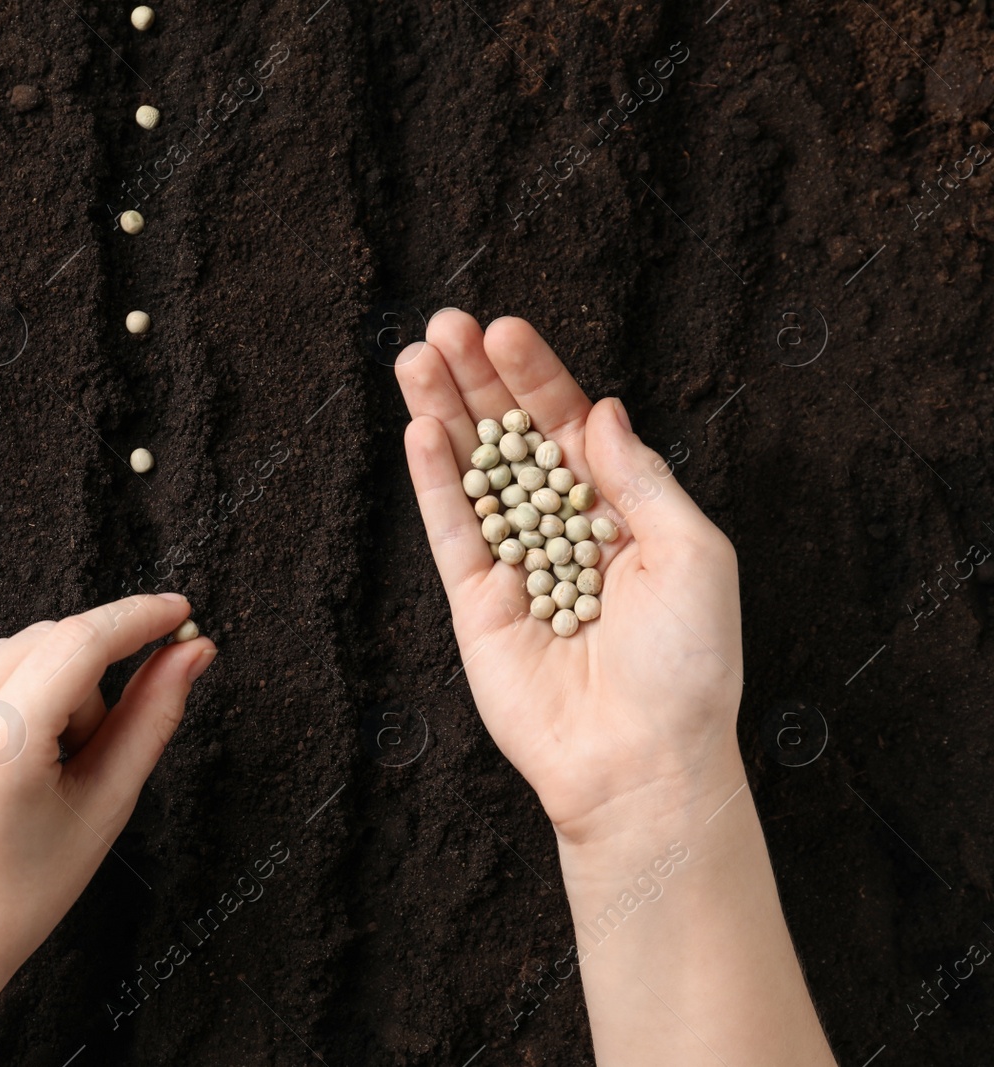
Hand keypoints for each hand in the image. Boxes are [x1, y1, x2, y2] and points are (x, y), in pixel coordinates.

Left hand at [0, 593, 215, 1066]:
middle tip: (93, 749)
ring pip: (10, 651)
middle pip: (48, 640)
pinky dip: (4, 696)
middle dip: (90, 674)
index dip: (137, 618)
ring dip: (47, 684)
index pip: (80, 642)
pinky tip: (4, 762)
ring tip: (42, 768)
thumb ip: (152, 718)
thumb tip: (193, 652)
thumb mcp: (102, 809)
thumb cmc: (15, 897)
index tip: (177, 611)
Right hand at [395, 311, 743, 843]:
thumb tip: (600, 413)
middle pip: (511, 438)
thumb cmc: (689, 666)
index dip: (538, 378)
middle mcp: (564, 531)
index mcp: (622, 514)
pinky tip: (418, 429)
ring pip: (472, 473)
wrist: (644, 761)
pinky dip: (433, 481)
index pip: (570, 427)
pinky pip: (451, 531)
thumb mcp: (693, 554)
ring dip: (443, 414)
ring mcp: (516, 565)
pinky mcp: (475, 604)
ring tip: (415, 357)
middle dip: (478, 381)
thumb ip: (641, 479)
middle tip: (444, 325)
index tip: (506, 330)